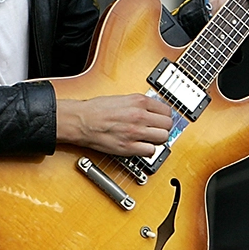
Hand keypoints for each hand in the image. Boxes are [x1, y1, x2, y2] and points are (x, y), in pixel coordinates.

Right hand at [55, 95, 172, 156]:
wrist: (81, 120)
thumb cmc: (95, 109)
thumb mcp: (121, 98)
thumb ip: (138, 104)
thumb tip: (151, 110)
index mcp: (138, 101)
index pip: (167, 110)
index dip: (164, 116)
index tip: (161, 119)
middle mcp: (139, 115)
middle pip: (168, 125)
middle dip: (163, 128)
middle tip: (156, 130)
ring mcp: (135, 132)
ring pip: (163, 138)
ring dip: (157, 139)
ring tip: (149, 138)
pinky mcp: (128, 147)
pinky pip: (150, 151)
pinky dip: (147, 150)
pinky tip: (141, 146)